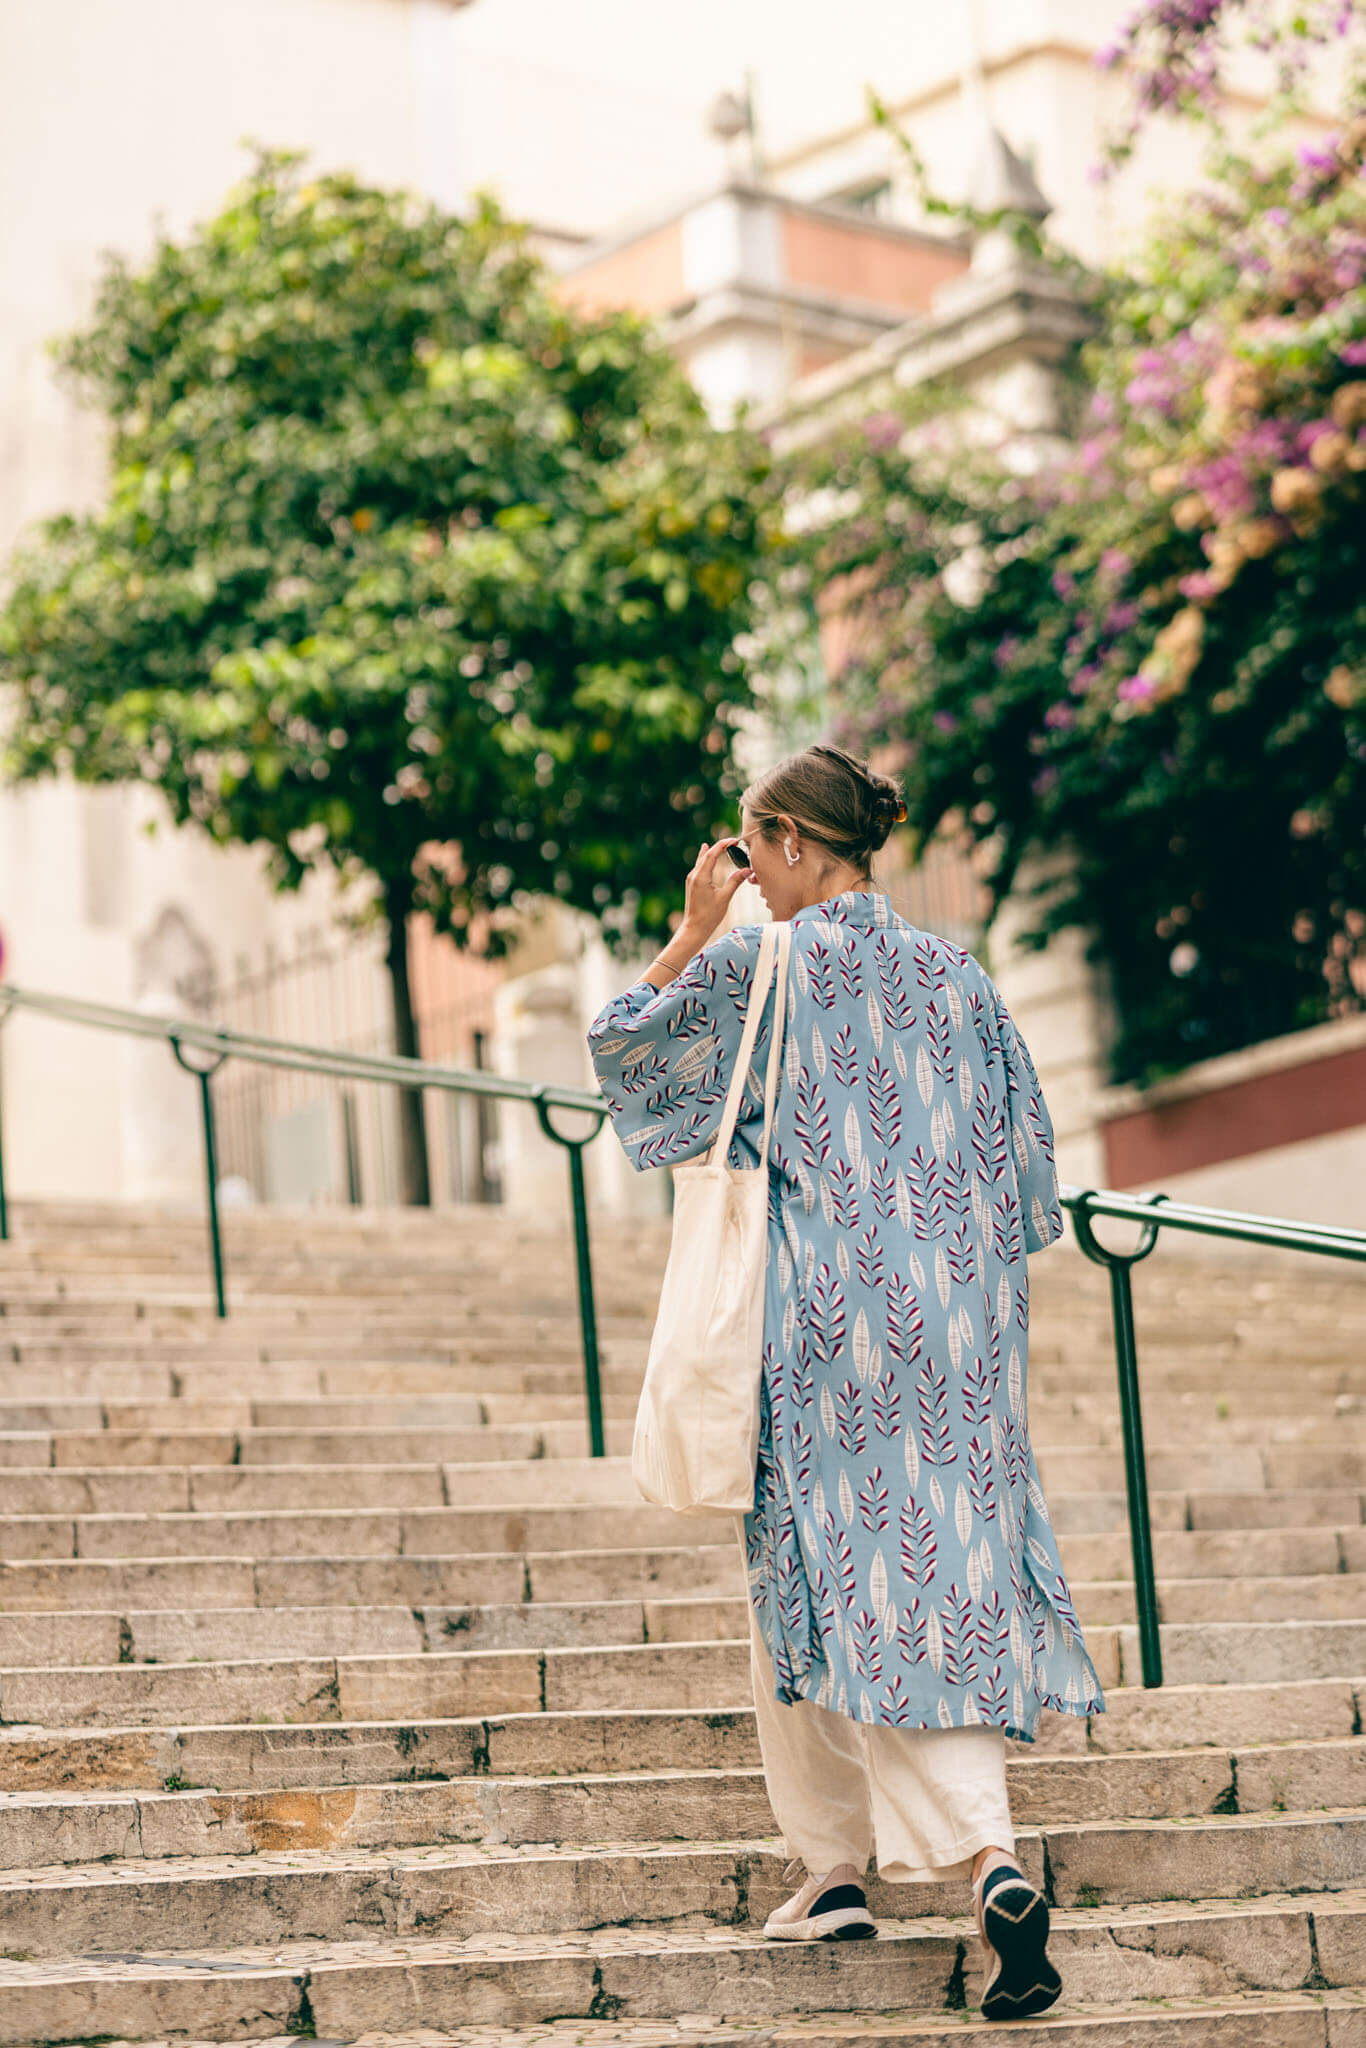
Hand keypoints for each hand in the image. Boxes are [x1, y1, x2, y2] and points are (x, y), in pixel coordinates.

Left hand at [672, 837, 750, 954]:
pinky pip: (699, 866)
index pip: (712, 854)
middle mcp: (694, 875)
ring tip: (721, 843)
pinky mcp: (692, 884)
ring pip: (702, 859)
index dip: (723, 845)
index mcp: (701, 877)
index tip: (734, 840)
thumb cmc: (709, 916)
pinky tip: (705, 852)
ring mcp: (691, 879)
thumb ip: (736, 881)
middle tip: (732, 841)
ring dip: (712, 851)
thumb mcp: (725, 897)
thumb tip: (748, 869)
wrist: (694, 928)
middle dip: (719, 846)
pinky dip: (706, 858)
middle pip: (707, 854)